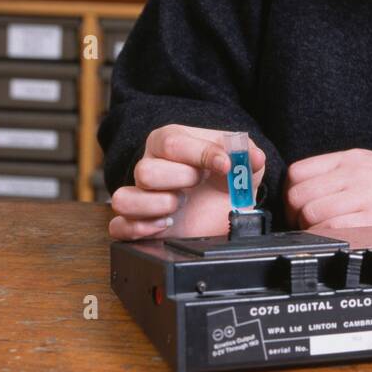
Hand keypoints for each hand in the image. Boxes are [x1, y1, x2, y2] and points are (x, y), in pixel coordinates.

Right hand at [108, 124, 265, 240]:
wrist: (223, 206)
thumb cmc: (226, 178)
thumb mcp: (244, 163)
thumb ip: (248, 153)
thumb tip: (252, 155)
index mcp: (170, 142)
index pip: (172, 142)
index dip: (201, 154)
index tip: (226, 165)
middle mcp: (149, 166)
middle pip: (145, 171)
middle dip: (180, 180)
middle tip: (198, 184)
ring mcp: (141, 196)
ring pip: (124, 199)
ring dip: (157, 206)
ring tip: (179, 206)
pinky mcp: (137, 224)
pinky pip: (118, 227)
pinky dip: (139, 229)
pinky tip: (165, 226)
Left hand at [283, 148, 371, 230]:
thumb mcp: (357, 165)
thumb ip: (329, 172)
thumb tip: (293, 192)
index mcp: (347, 160)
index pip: (297, 172)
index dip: (288, 192)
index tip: (294, 204)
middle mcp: (353, 176)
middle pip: (299, 196)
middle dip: (294, 214)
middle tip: (301, 221)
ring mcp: (361, 198)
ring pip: (311, 214)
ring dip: (308, 227)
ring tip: (317, 228)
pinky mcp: (369, 220)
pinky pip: (331, 229)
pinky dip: (323, 235)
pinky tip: (330, 234)